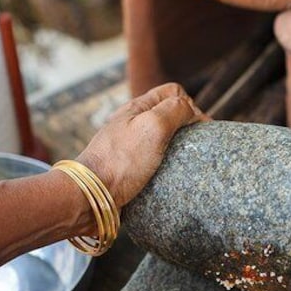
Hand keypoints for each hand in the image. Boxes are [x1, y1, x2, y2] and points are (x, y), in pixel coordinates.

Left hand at [76, 83, 206, 207]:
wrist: (91, 196)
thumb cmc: (120, 160)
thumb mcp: (153, 126)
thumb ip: (175, 110)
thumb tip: (192, 110)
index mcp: (138, 108)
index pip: (173, 93)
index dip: (191, 105)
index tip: (200, 128)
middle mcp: (134, 125)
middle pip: (170, 116)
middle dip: (187, 127)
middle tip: (196, 146)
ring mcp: (131, 148)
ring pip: (164, 141)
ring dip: (178, 149)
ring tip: (185, 162)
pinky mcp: (131, 171)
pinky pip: (156, 164)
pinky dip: (167, 168)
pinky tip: (170, 178)